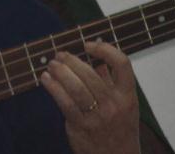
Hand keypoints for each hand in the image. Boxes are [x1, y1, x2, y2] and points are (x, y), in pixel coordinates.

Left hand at [38, 39, 140, 153]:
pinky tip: (46, 80)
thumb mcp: (125, 107)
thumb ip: (112, 83)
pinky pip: (64, 102)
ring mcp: (98, 117)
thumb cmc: (119, 129)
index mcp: (128, 97)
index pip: (122, 64)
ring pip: (76, 87)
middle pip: (90, 74)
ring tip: (51, 65)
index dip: (105, 49)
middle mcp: (115, 105)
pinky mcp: (81, 126)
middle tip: (59, 55)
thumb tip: (100, 62)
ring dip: (60, 72)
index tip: (88, 45)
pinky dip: (53, 87)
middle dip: (71, 60)